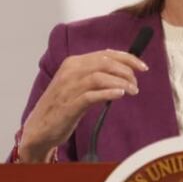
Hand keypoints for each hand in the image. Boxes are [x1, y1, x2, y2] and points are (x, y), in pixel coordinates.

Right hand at [19, 50, 147, 161]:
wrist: (39, 127)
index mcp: (73, 63)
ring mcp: (69, 87)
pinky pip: (93, 95)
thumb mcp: (77, 84)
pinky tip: (120, 96)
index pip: (106, 54)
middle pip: (105, 63)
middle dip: (127, 71)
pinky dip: (109, 93)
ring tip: (132, 91)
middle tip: (136, 83)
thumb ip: (95, 75)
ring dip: (121, 83)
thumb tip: (121, 70)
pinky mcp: (70, 105)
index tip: (143, 67)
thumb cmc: (61, 106)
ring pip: (101, 77)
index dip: (128, 58)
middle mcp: (71, 71)